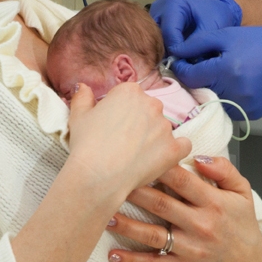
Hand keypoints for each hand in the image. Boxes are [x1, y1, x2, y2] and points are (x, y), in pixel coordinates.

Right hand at [67, 82, 191, 203]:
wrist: (98, 175)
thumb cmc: (86, 145)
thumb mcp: (78, 117)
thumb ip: (83, 97)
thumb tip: (83, 86)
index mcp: (130, 91)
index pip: (128, 96)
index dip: (118, 112)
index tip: (111, 126)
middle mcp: (152, 103)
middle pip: (147, 109)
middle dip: (138, 123)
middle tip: (122, 141)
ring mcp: (165, 125)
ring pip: (162, 128)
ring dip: (153, 137)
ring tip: (135, 156)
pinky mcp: (174, 148)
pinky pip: (183, 145)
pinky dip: (176, 150)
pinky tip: (163, 157)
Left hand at [106, 157, 261, 261]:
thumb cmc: (242, 223)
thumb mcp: (242, 190)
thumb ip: (223, 169)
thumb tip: (199, 157)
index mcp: (212, 202)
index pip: (183, 181)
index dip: (160, 168)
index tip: (140, 156)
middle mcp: (200, 224)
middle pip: (162, 205)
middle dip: (136, 191)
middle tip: (112, 180)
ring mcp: (190, 247)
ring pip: (153, 235)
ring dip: (128, 225)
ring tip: (106, 214)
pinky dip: (133, 261)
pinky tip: (113, 254)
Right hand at [150, 0, 241, 53]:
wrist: (217, 11)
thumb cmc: (216, 16)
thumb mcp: (211, 28)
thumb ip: (197, 43)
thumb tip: (182, 61)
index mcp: (173, 2)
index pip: (168, 32)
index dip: (176, 50)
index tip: (186, 62)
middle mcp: (160, 6)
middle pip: (157, 35)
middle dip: (168, 51)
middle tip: (180, 64)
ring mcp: (156, 14)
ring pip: (154, 38)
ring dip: (164, 51)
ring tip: (178, 60)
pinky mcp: (156, 22)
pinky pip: (155, 39)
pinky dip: (164, 49)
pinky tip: (176, 56)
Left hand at [171, 25, 261, 119]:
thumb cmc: (261, 41)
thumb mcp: (227, 35)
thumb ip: (198, 43)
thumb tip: (176, 53)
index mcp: (226, 70)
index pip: (190, 77)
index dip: (182, 68)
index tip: (183, 62)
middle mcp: (233, 92)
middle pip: (200, 91)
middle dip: (197, 80)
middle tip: (202, 68)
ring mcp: (243, 106)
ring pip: (213, 102)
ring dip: (211, 91)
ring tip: (222, 75)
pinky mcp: (251, 114)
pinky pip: (229, 108)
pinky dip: (227, 98)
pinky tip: (236, 85)